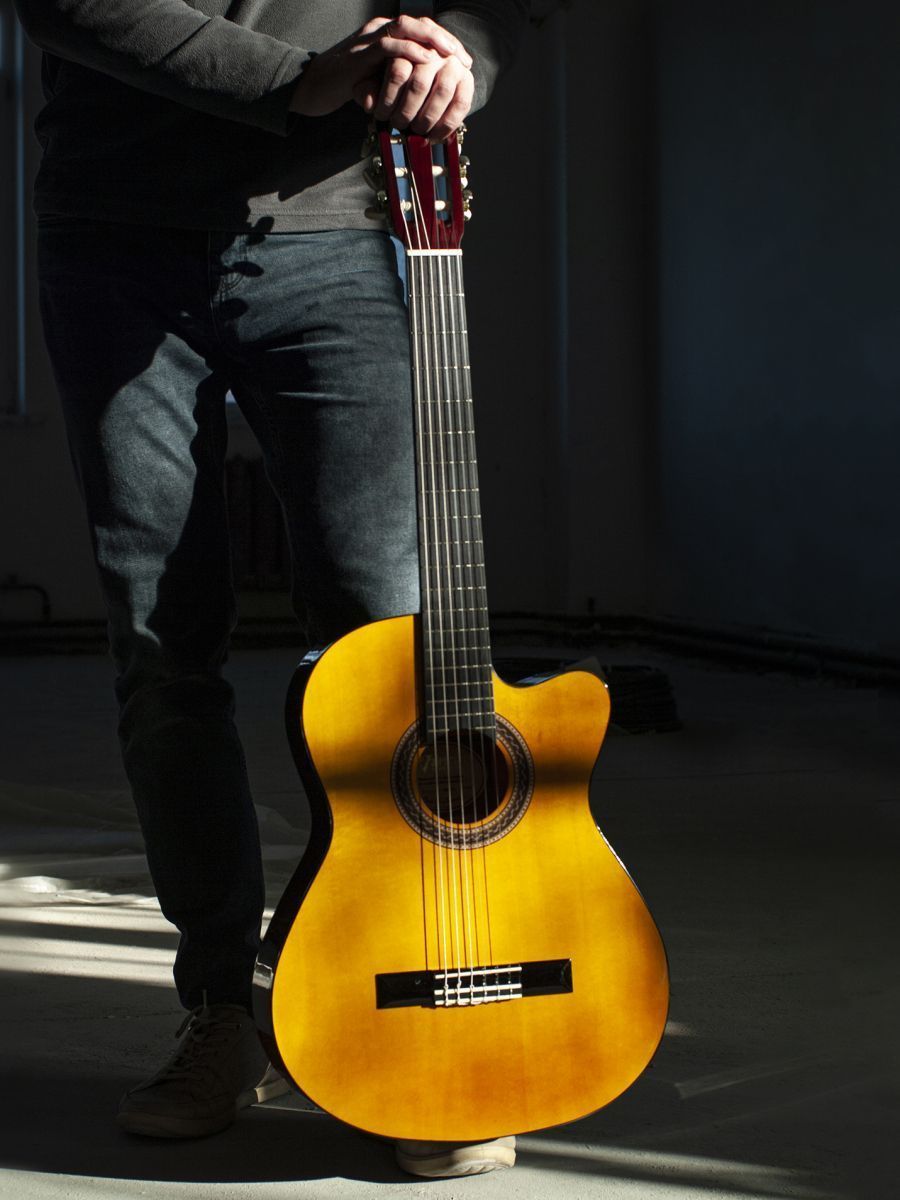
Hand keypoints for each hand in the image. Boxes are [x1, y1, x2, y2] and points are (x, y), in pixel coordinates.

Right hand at [290, 15, 471, 121]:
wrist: (315, 88)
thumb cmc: (347, 86)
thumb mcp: (381, 80)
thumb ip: (401, 78)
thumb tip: (429, 93)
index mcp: (386, 35)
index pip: (421, 29)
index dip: (444, 41)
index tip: (463, 60)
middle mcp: (379, 30)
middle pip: (418, 23)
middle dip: (444, 38)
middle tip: (463, 57)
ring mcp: (369, 39)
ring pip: (406, 27)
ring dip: (433, 40)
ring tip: (451, 55)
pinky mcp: (361, 55)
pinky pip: (389, 46)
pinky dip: (411, 52)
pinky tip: (427, 61)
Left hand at [355, 47, 473, 142]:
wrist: (430, 74)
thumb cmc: (396, 80)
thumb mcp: (375, 80)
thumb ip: (368, 89)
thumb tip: (370, 103)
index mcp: (408, 43)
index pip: (398, 70)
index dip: (389, 98)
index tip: (381, 116)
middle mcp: (433, 49)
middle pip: (419, 83)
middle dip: (407, 111)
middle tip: (398, 125)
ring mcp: (453, 63)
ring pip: (441, 92)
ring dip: (426, 118)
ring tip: (416, 131)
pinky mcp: (467, 80)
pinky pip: (460, 104)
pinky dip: (446, 125)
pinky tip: (434, 137)